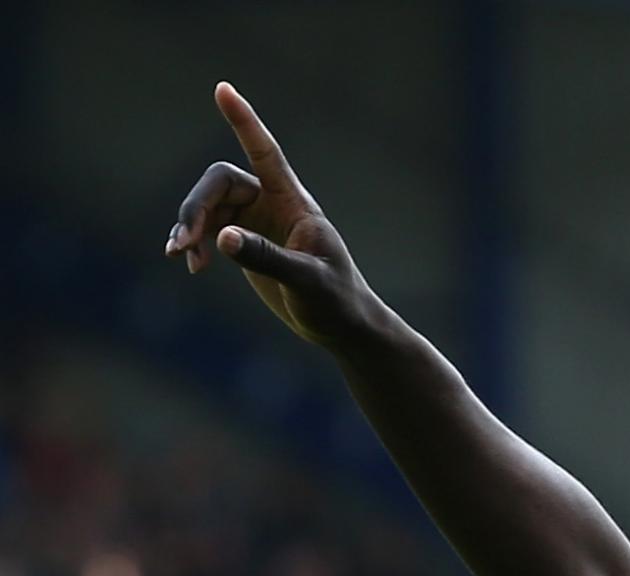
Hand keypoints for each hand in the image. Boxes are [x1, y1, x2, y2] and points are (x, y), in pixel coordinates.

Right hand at [164, 83, 374, 347]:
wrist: (342, 328)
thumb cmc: (336, 301)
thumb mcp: (305, 281)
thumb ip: (267, 258)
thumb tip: (222, 238)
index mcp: (293, 202)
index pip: (265, 152)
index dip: (245, 121)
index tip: (222, 89)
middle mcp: (272, 204)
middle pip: (219, 183)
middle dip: (195, 207)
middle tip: (185, 241)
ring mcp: (256, 222)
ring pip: (207, 207)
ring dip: (188, 228)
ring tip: (182, 257)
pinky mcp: (246, 243)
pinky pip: (208, 230)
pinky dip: (193, 243)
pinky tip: (191, 265)